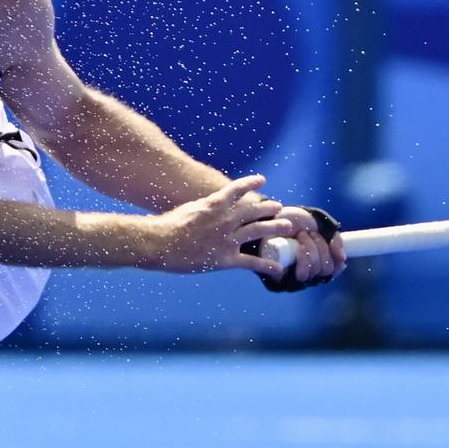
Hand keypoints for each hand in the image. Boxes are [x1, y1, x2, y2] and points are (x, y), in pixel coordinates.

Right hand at [145, 175, 294, 276]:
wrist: (161, 243)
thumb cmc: (168, 226)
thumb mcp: (189, 209)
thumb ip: (205, 207)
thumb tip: (211, 205)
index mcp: (215, 204)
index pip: (238, 189)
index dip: (251, 183)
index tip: (262, 180)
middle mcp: (226, 219)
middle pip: (254, 211)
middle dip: (268, 208)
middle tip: (279, 207)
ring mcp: (228, 239)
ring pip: (258, 231)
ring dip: (275, 227)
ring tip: (287, 226)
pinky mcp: (226, 258)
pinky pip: (251, 262)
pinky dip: (266, 265)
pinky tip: (277, 268)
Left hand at [274, 205, 346, 285]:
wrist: (273, 215)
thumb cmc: (296, 221)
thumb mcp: (322, 226)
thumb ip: (335, 239)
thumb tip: (343, 259)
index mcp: (318, 262)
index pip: (334, 270)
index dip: (335, 258)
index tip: (329, 241)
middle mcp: (306, 272)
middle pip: (325, 270)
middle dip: (321, 249)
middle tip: (311, 234)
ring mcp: (293, 276)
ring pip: (313, 273)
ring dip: (312, 251)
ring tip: (302, 236)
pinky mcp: (279, 278)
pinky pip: (299, 277)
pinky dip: (303, 260)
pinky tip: (300, 247)